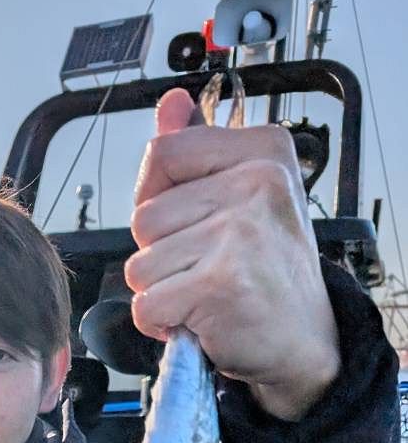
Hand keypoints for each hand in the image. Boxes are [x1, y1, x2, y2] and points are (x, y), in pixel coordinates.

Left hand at [125, 89, 339, 420]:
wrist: (304, 340)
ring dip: (160, 291)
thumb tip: (171, 102)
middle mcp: (257, 184)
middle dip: (160, 254)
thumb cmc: (268, 271)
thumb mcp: (244, 197)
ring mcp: (239, 233)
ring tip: (202, 293)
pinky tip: (197, 318)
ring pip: (140, 264)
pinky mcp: (219, 283)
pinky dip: (160, 322)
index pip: (163, 153)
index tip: (186, 222)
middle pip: (144, 217)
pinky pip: (146, 304)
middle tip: (205, 268)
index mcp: (264, 150)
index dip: (154, 196)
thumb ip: (200, 150)